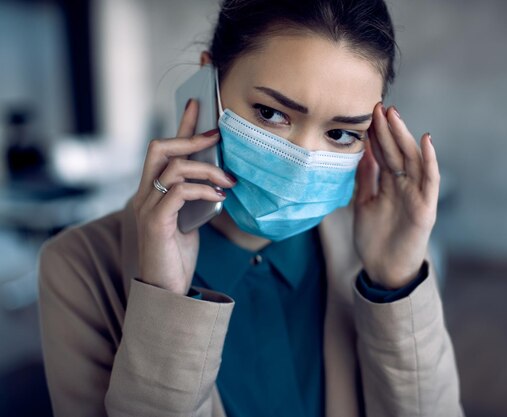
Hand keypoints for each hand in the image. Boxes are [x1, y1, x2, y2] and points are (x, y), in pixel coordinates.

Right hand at [132, 99, 235, 294]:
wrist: (165, 291)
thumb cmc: (177, 256)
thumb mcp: (190, 220)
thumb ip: (196, 198)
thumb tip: (218, 179)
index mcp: (153, 193)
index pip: (164, 150)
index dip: (181, 126)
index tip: (198, 106)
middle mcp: (145, 196)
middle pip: (160, 149)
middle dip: (190, 137)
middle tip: (216, 136)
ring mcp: (148, 208)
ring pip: (174, 168)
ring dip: (207, 169)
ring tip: (228, 180)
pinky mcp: (156, 223)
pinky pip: (178, 192)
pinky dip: (202, 189)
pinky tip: (219, 196)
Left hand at [354, 103, 439, 289]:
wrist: (382, 270)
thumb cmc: (373, 239)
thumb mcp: (363, 203)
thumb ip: (365, 179)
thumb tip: (362, 151)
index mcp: (389, 184)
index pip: (384, 153)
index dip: (377, 134)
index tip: (367, 113)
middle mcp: (405, 185)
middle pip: (397, 152)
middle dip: (389, 130)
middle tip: (379, 107)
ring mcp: (417, 194)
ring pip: (412, 160)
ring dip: (405, 137)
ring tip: (395, 116)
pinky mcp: (426, 207)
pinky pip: (430, 180)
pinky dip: (430, 161)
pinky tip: (426, 141)